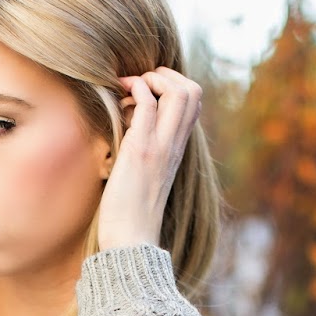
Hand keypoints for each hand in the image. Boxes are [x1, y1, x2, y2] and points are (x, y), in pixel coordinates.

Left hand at [96, 67, 202, 251]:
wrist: (130, 240)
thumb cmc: (130, 215)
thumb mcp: (144, 177)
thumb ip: (146, 153)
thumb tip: (128, 131)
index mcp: (177, 150)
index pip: (194, 103)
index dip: (173, 86)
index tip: (147, 92)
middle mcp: (174, 145)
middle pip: (193, 91)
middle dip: (165, 75)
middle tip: (140, 85)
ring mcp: (161, 146)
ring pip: (179, 92)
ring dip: (152, 78)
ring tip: (130, 90)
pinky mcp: (141, 150)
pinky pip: (148, 103)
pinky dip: (136, 88)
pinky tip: (121, 98)